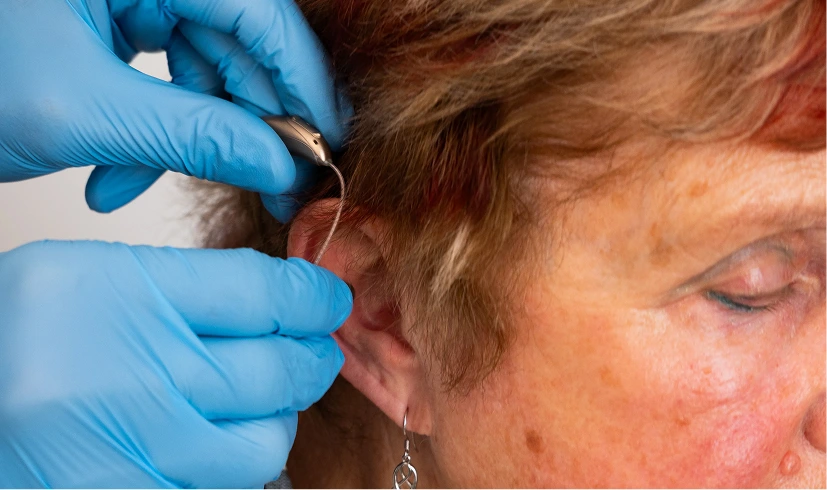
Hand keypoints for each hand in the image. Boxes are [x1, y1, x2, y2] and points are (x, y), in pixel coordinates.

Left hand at [0, 0, 349, 221]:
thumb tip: (276, 160)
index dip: (300, 81)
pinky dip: (144, 132)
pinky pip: (156, 79)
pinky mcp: (107, 23)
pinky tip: (112, 175)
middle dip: (243, 123)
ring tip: (137, 185)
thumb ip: (192, 134)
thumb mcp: (80, 110)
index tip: (325, 142)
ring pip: (196, 68)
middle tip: (268, 185)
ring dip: (181, 138)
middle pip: (233, 42)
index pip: (258, 12)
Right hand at [0, 240, 351, 486]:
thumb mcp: (88, 281)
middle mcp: (127, 378)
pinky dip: (232, 465)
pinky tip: (211, 440)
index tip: (328, 299)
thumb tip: (283, 305)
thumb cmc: (14, 340)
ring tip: (255, 400)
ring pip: (263, 444)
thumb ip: (186, 290)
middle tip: (315, 349)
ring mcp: (131, 454)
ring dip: (275, 419)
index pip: (261, 293)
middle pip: (275, 370)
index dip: (311, 296)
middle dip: (311, 357)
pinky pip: (224, 489)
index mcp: (113, 295)